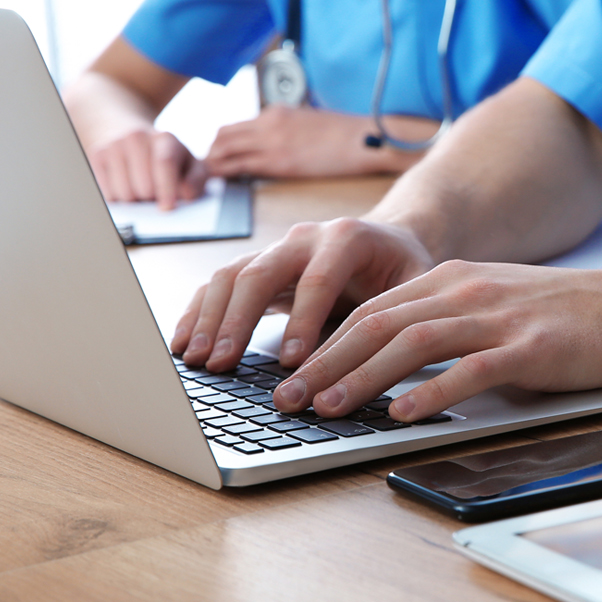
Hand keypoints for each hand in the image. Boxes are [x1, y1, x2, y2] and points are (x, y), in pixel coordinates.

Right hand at [85, 127, 206, 209]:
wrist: (133, 137)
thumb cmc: (167, 159)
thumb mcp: (190, 165)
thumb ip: (196, 180)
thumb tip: (186, 194)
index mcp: (165, 139)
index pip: (164, 163)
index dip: (166, 188)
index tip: (167, 208)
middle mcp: (137, 137)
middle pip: (143, 185)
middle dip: (151, 199)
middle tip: (154, 196)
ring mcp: (114, 145)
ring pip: (123, 193)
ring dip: (134, 201)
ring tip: (140, 191)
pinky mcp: (97, 155)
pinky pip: (105, 192)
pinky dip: (116, 199)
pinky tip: (124, 188)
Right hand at [171, 217, 435, 371]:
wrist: (388, 239)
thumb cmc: (403, 268)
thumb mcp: (417, 284)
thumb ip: (398, 313)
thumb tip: (375, 363)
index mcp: (347, 237)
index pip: (318, 279)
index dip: (303, 321)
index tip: (291, 364)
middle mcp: (304, 237)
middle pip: (260, 272)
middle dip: (238, 320)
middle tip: (223, 362)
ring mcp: (275, 249)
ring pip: (232, 276)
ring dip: (210, 318)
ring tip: (197, 359)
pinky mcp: (258, 266)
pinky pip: (219, 284)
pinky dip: (198, 313)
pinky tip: (184, 345)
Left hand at [204, 104, 425, 178]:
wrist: (366, 139)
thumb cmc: (346, 137)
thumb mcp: (309, 124)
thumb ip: (287, 132)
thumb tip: (276, 147)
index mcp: (276, 113)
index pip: (235, 127)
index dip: (221, 144)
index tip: (219, 158)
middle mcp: (269, 122)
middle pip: (222, 136)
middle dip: (211, 154)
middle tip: (210, 172)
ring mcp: (272, 140)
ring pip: (224, 150)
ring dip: (214, 165)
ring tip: (213, 182)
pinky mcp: (280, 161)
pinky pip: (241, 166)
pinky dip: (228, 174)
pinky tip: (227, 184)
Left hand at [263, 260, 601, 422]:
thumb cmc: (566, 318)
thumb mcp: (494, 306)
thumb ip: (446, 327)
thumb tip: (392, 369)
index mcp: (452, 281)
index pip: (372, 311)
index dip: (324, 344)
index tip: (290, 376)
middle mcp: (466, 292)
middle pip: (378, 324)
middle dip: (326, 363)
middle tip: (288, 399)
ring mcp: (497, 318)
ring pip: (413, 344)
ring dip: (363, 379)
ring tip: (329, 409)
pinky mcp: (529, 348)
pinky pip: (470, 370)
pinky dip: (432, 393)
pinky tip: (404, 414)